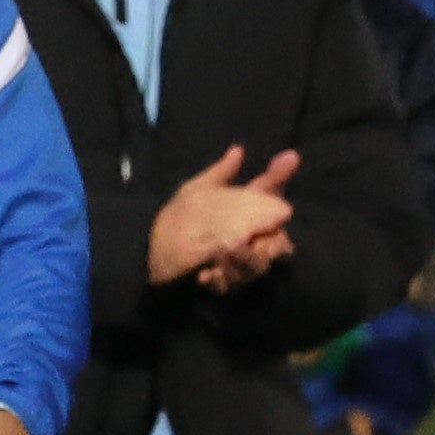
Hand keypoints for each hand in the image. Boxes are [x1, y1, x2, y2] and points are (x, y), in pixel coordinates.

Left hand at [145, 143, 298, 287]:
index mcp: (246, 215)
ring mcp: (237, 265)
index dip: (279, 177)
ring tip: (222, 251)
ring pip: (258, 265)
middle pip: (279, 241)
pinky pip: (231, 284)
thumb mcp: (196, 193)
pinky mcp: (221, 285)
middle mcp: (249, 241)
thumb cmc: (177, 221)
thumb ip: (219, 174)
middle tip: (254, 237)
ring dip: (243, 259)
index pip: (271, 196)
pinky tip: (206, 273)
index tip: (287, 162)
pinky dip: (220, 278)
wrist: (147, 253)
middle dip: (272, 240)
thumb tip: (238, 149)